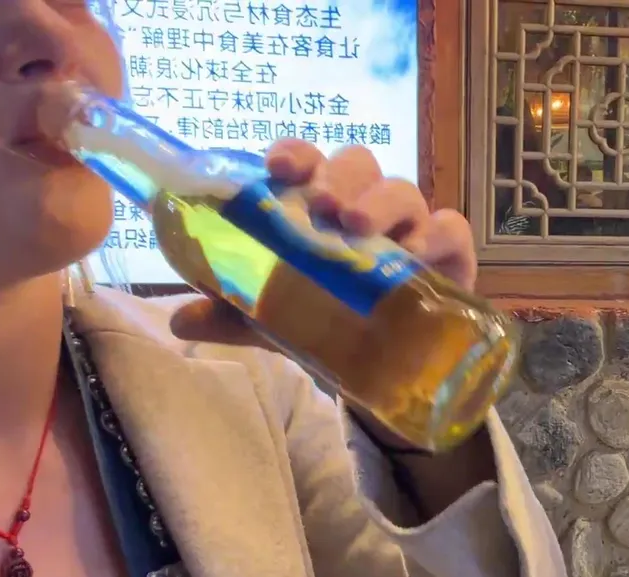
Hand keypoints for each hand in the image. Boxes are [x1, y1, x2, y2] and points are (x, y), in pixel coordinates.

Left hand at [170, 138, 476, 344]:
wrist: (388, 369)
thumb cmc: (331, 324)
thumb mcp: (276, 322)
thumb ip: (233, 316)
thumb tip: (177, 321)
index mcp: (321, 209)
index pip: (309, 164)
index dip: (296, 155)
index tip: (277, 166)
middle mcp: (366, 208)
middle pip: (359, 166)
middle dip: (339, 177)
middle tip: (323, 205)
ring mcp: (411, 229)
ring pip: (403, 191)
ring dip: (379, 202)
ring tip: (357, 228)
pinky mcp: (450, 255)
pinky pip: (450, 229)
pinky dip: (436, 233)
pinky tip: (418, 252)